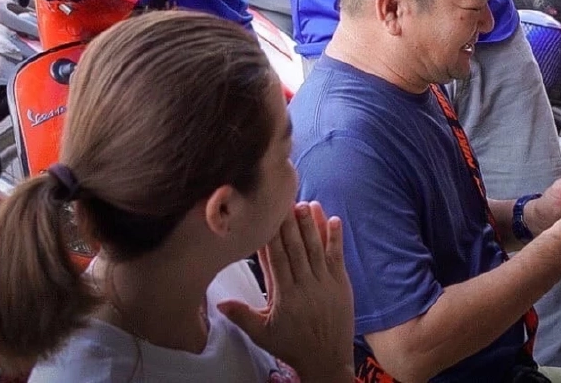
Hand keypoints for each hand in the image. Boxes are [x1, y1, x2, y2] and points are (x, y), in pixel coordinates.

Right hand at [219, 202, 354, 382]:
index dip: (271, 236)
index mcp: (285, 296)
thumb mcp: (262, 335)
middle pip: (296, 248)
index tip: (265, 216)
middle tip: (284, 199)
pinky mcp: (341, 284)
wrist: (327, 360)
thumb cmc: (292, 347)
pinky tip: (333, 219)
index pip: (276, 259)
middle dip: (290, 223)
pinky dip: (335, 238)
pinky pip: (337, 257)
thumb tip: (219, 303)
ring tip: (305, 204)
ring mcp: (325, 283)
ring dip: (310, 225)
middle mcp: (305, 286)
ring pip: (316, 248)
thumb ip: (242, 316)